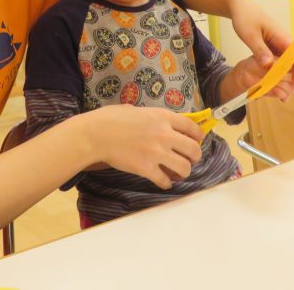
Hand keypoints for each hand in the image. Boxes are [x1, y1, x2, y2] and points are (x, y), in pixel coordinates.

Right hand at [82, 105, 203, 189]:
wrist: (96, 134)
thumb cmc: (111, 118)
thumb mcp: (136, 110)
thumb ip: (151, 117)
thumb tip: (157, 122)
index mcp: (162, 117)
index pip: (191, 127)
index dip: (198, 135)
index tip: (197, 140)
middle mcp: (164, 135)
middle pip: (194, 150)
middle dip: (195, 157)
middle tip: (189, 160)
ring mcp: (157, 153)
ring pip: (184, 168)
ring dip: (183, 172)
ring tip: (177, 173)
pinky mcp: (147, 169)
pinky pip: (165, 181)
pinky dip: (166, 183)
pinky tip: (162, 181)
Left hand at [229, 0, 293, 94]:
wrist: (239, 6)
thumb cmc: (245, 17)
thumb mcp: (250, 35)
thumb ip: (259, 50)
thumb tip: (269, 66)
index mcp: (282, 37)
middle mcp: (284, 41)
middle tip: (286, 96)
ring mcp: (279, 43)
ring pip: (288, 63)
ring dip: (286, 77)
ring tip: (281, 93)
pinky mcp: (273, 46)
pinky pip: (279, 61)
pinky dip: (278, 72)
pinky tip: (271, 81)